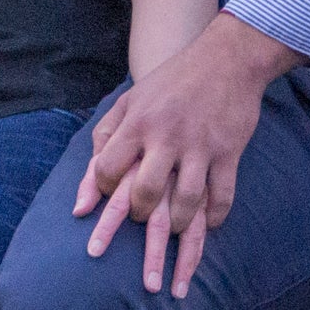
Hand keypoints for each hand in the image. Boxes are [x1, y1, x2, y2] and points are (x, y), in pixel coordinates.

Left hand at [73, 11, 297, 298]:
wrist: (225, 58)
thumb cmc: (167, 85)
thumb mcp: (127, 104)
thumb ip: (100, 146)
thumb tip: (80, 203)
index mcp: (136, 124)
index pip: (107, 171)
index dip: (101, 195)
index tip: (101, 207)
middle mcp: (166, 137)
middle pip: (146, 195)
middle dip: (139, 223)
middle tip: (141, 234)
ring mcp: (200, 147)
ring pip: (187, 204)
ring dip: (178, 234)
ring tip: (174, 251)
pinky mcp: (230, 152)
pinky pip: (223, 197)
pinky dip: (215, 219)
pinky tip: (208, 230)